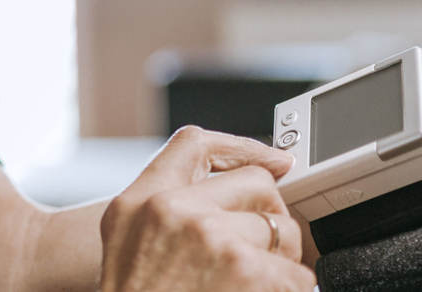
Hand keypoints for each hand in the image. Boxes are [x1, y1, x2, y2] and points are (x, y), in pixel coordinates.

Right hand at [99, 126, 315, 290]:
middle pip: (257, 185)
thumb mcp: (123, 235)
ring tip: (255, 285)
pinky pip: (298, 275)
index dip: (242, 147)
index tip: (276, 161)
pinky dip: (290, 291)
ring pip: (284, 231)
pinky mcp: (249, 274)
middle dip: (270, 216)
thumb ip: (162, 201)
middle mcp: (178, 211)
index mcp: (146, 199)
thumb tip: (221, 185)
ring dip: (282, 261)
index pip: (196, 145)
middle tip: (260, 250)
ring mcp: (215, 240)